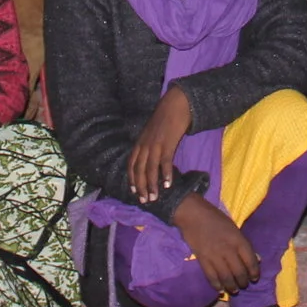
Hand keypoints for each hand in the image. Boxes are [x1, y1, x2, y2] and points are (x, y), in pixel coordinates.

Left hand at [126, 85, 193, 199]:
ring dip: (152, 185)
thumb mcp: (150, 133)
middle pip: (139, 170)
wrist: (175, 105)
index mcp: (139, 143)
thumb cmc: (164, 120)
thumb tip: (148, 162)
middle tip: (144, 201)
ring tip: (155, 197)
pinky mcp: (167, 144)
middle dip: (141, 187)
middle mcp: (144, 145)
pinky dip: (166, 174)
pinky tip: (168, 184)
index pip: (131, 165)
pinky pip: (165, 162)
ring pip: (150, 169)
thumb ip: (148, 147)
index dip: (132, 179)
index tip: (133, 192)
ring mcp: (155, 145)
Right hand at [172, 196, 260, 294]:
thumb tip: (257, 258)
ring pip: (226, 277)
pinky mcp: (202, 260)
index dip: (254, 271)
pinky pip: (211, 276)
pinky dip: (216, 284)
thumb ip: (244, 243)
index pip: (250, 260)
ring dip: (231, 286)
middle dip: (243, 281)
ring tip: (233, 290)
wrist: (193, 214)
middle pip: (239, 271)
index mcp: (238, 239)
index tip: (254, 278)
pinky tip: (220, 288)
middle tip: (243, 285)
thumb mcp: (234, 227)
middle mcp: (228, 249)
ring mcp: (214, 255)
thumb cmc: (215, 219)